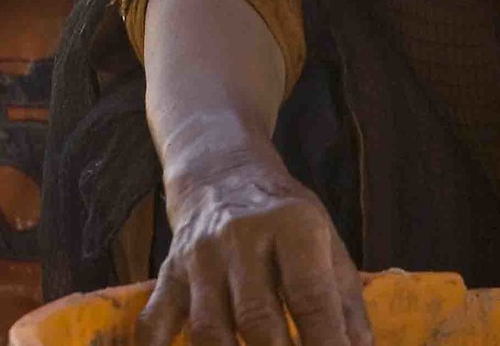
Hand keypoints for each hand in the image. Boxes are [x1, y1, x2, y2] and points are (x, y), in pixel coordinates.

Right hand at [142, 139, 371, 345]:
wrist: (221, 170)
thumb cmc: (284, 217)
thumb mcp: (326, 242)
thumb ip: (345, 303)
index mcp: (292, 227)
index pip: (311, 298)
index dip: (326, 345)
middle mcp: (241, 238)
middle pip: (257, 319)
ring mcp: (199, 258)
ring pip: (209, 329)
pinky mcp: (168, 273)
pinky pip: (154, 319)